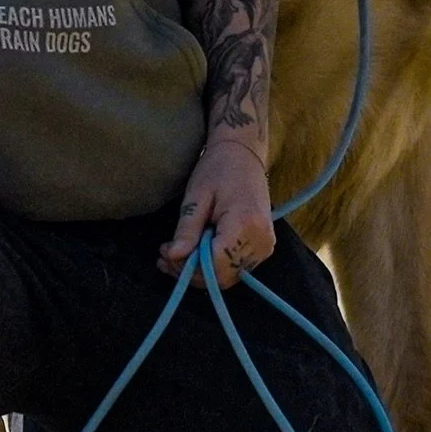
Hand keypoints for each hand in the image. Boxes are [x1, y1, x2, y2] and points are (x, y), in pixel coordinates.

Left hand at [158, 137, 275, 289]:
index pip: (215, 265)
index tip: (165, 255)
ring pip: (229, 276)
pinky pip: (236, 267)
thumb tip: (173, 257)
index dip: (187, 267)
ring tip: (175, 254)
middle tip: (165, 256)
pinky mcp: (264, 246)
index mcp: (245, 225)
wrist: (244, 154)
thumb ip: (186, 230)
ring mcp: (266, 245)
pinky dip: (214, 265)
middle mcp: (261, 240)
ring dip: (201, 271)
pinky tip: (195, 251)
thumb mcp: (196, 196)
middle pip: (222, 276)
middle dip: (191, 272)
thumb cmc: (218, 169)